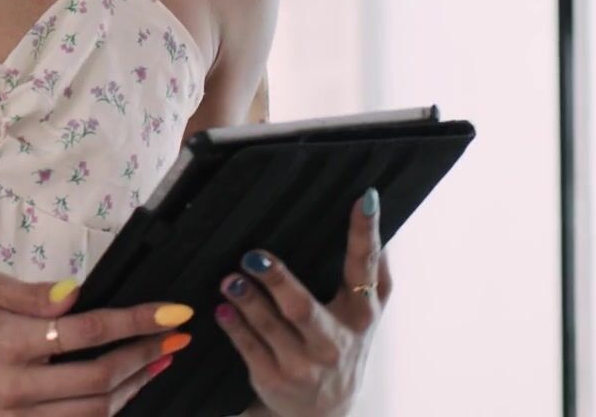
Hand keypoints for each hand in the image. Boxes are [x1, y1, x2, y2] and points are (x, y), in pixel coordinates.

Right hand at [0, 270, 194, 414]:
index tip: (173, 313)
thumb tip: (77, 294)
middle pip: (101, 377)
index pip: (89, 329)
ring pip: (94, 410)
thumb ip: (30, 294)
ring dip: (134, 387)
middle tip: (174, 338)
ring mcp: (18, 416)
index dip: (138, 321)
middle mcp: (18, 384)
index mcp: (10, 340)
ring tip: (156, 362)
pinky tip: (121, 394)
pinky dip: (103, 412)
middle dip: (146, 355)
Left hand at [213, 188, 390, 416]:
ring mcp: (303, 365)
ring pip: (271, 328)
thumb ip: (373, 272)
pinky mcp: (274, 379)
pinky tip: (222, 310)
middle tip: (253, 257)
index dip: (365, 234)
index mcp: (361, 315)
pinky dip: (235, 328)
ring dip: (247, 300)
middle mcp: (334, 342)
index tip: (362, 198)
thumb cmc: (343, 345)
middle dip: (278, 282)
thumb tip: (372, 210)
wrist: (325, 411)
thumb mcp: (365, 315)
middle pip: (304, 309)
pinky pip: (249, 350)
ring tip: (230, 278)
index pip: (364, 269)